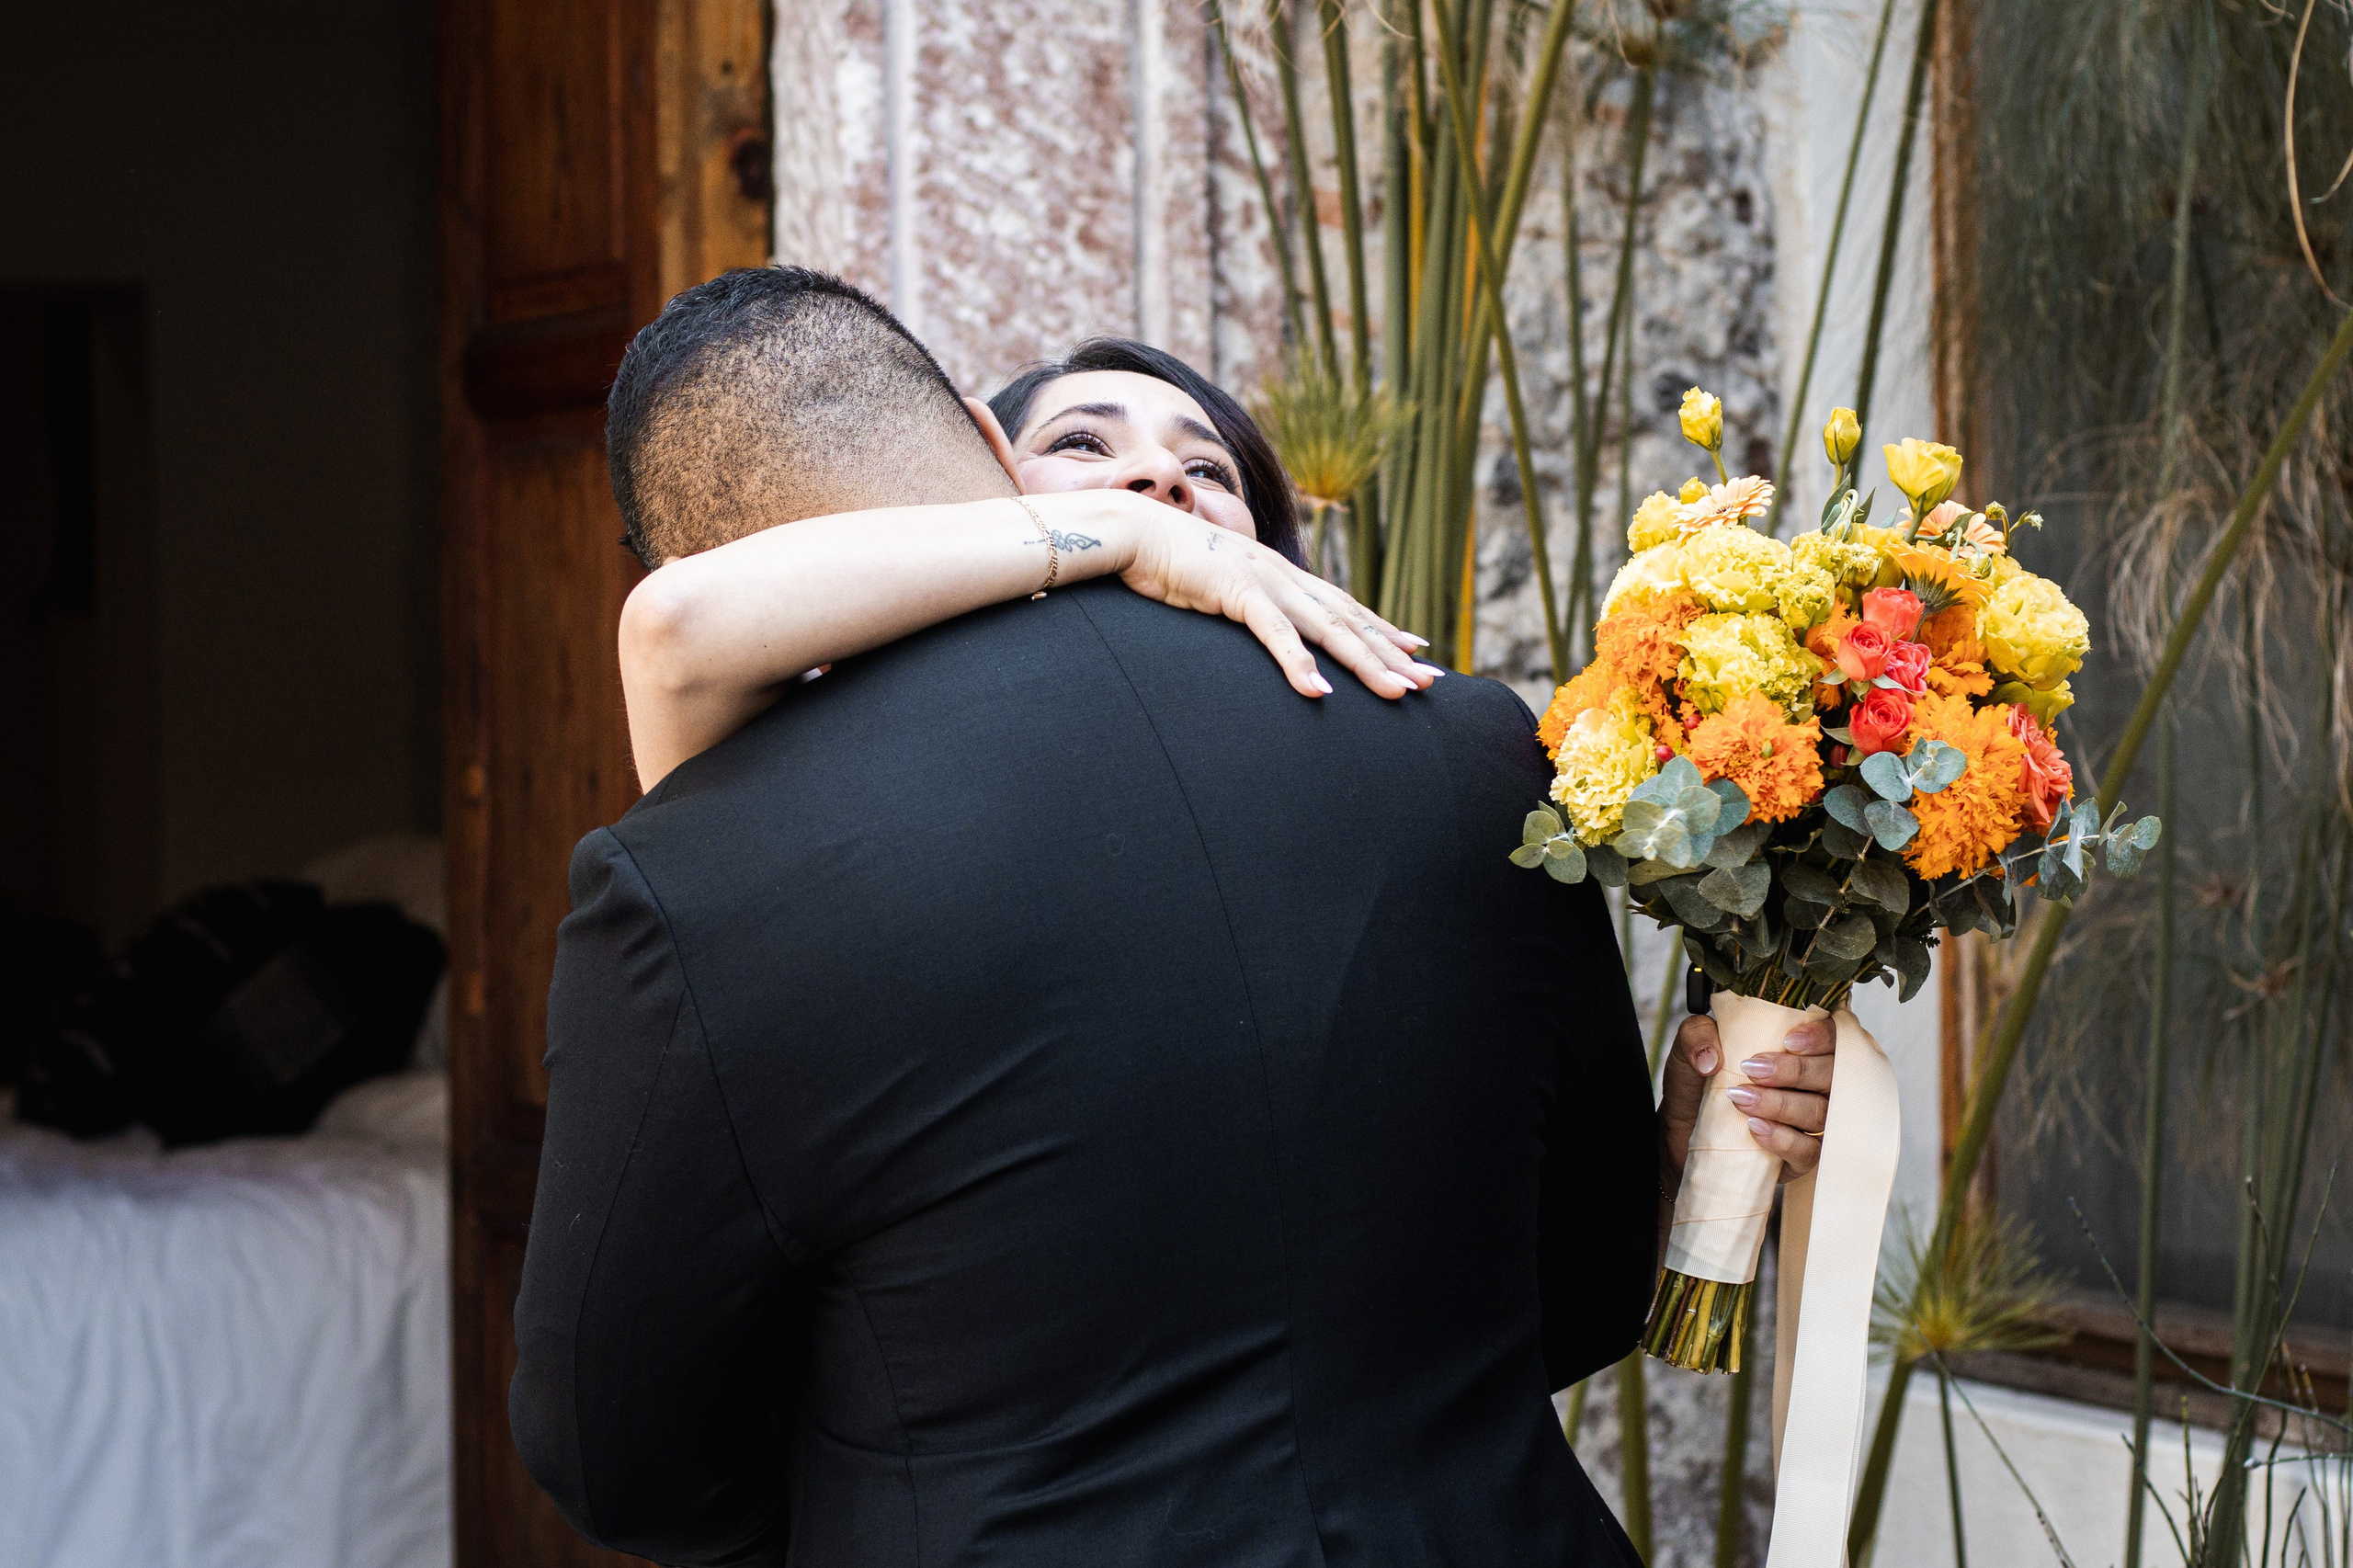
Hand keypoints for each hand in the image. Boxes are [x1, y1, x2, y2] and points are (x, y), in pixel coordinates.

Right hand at [1101, 492, 1439, 698]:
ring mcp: (1263, 580)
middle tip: (1429, 682)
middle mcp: (1282, 574)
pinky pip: (1274, 633)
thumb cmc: (1166, 561)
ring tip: (1399, 692)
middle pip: (1349, 619)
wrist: (1129, 530)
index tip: (1417, 650)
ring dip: (1365, 662)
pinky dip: (1298, 662)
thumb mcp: (1217, 585)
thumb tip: (1253, 622)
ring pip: (1327, 628)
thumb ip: (1243, 602)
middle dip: (1391, 652)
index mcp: (1279, 574)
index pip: (1343, 605)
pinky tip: (1319, 690)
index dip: (1382, 628)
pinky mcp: (1234, 590)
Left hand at [1658, 1011, 1835, 1190]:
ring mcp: (1810, 1123)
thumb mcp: (1687, 1052)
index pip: (1832, 1037)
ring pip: (1820, 1111)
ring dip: (1782, 1103)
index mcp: (1796, 1051)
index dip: (1821, 1036)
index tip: (1789, 1040)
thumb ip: (1696, 1036)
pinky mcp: (1801, 1157)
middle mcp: (1812, 1085)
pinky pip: (1809, 1151)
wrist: (1680, 1133)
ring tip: (1742, 1099)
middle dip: (1794, 1071)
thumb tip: (1712, 1057)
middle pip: (1831, 1074)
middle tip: (1753, 1069)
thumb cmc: (1696, 1086)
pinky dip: (1783, 1139)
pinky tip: (1755, 1128)